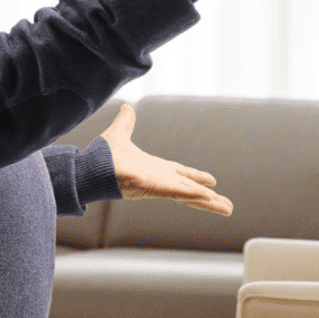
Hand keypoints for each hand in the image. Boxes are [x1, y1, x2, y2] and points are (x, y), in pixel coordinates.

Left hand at [99, 104, 233, 216]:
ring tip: (228, 209)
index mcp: (155, 168)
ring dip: (209, 202)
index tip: (211, 182)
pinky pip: (180, 193)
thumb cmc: (102, 156)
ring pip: (190, 195)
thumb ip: (126, 122)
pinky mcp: (156, 188)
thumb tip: (126, 108)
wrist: (90, 166)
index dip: (196, 177)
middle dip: (209, 197)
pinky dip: (195, 195)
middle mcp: (160, 179)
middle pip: (191, 189)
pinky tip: (210, 199)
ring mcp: (159, 185)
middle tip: (227, 205)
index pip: (181, 173)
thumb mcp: (119, 133)